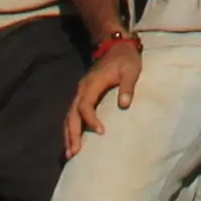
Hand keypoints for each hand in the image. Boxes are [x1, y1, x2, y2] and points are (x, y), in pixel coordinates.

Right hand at [64, 35, 142, 150]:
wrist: (116, 45)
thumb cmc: (126, 59)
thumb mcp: (131, 70)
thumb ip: (127, 87)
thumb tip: (124, 105)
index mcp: (92, 83)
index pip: (86, 105)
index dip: (91, 120)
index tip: (100, 132)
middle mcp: (82, 89)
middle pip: (72, 114)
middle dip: (72, 134)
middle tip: (74, 153)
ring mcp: (81, 92)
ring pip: (69, 115)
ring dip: (68, 134)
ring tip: (69, 154)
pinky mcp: (83, 95)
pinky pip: (73, 114)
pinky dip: (71, 128)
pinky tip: (72, 141)